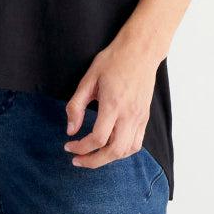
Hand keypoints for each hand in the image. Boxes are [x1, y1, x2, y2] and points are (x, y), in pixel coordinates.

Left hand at [63, 26, 161, 167]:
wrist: (140, 51)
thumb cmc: (113, 61)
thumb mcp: (88, 78)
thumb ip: (76, 105)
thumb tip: (70, 130)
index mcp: (113, 104)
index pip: (98, 138)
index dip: (81, 148)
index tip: (69, 145)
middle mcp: (129, 114)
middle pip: (114, 152)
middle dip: (93, 161)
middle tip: (77, 160)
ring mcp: (140, 117)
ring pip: (127, 151)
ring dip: (108, 158)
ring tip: (92, 155)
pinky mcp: (145, 117)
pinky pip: (136, 143)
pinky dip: (122, 151)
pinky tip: (109, 147)